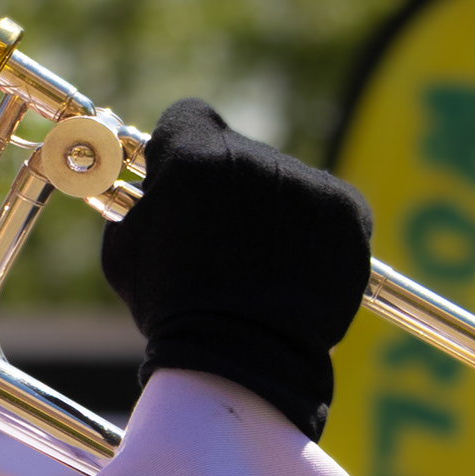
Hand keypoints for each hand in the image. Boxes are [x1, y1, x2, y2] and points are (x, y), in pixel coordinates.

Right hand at [99, 97, 370, 437]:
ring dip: (272, 209)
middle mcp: (254, 154)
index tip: (185, 180)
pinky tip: (296, 269)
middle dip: (229, 184)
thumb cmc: (173, 310)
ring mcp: (306, 181)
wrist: (243, 358)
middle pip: (239, 150)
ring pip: (284, 180)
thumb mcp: (126, 250)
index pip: (190, 117)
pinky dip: (315, 233)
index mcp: (193, 153)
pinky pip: (327, 207)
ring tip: (261, 265)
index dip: (183, 148)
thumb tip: (146, 188)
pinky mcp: (348, 210)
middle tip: (223, 237)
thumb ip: (137, 203)